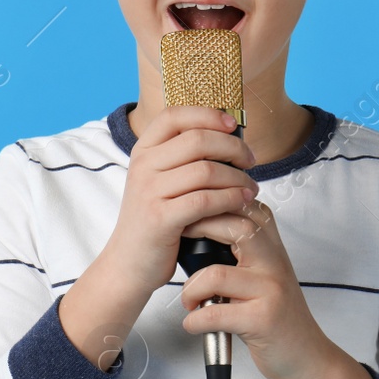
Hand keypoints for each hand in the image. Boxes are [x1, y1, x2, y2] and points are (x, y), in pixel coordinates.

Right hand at [102, 105, 259, 298]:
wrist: (127, 264)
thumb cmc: (154, 221)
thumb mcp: (159, 182)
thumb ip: (182, 159)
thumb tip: (227, 137)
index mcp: (143, 152)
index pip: (174, 115)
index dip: (206, 114)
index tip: (231, 125)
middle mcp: (143, 166)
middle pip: (197, 140)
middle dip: (232, 148)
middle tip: (250, 161)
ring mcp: (149, 191)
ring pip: (206, 170)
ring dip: (237, 177)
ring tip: (251, 187)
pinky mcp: (160, 218)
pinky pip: (205, 200)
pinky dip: (230, 198)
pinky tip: (242, 201)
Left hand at [177, 200, 377, 378]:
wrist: (307, 355)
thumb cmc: (275, 314)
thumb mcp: (262, 273)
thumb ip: (240, 250)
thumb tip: (194, 228)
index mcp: (272, 246)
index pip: (244, 206)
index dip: (212, 204)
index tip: (188, 216)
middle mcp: (275, 262)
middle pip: (234, 227)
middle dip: (197, 231)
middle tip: (179, 248)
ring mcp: (271, 289)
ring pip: (215, 274)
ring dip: (191, 290)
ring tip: (190, 301)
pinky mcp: (264, 319)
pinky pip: (215, 313)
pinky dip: (195, 321)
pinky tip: (194, 324)